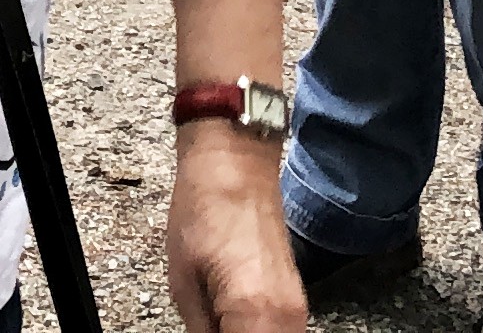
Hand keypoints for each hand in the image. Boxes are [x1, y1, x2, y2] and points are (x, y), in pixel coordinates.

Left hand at [165, 130, 305, 332]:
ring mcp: (298, 310)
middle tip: (207, 325)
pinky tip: (232, 321)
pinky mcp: (297, 300)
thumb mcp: (183, 285)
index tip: (205, 331)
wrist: (236, 165)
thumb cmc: (204, 211)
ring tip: (216, 320)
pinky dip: (256, 331)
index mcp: (256, 315)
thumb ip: (202, 332)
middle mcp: (288, 319)